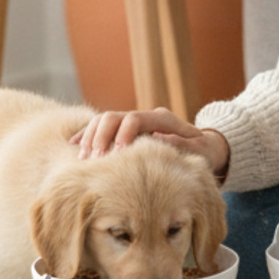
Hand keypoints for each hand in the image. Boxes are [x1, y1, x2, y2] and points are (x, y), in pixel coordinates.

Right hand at [70, 106, 229, 180]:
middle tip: (95, 161)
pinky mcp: (123, 132)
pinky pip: (98, 130)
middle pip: (113, 117)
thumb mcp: (201, 150)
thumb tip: (161, 138)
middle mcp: (144, 117)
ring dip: (90, 139)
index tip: (116, 155)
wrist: (204, 148)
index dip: (123, 136)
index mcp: (161, 118)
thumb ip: (183, 144)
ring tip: (84, 161)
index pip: (134, 119)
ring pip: (102, 122)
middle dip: (100, 138)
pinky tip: (74, 149)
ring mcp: (131, 122)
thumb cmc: (204, 153)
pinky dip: (86, 138)